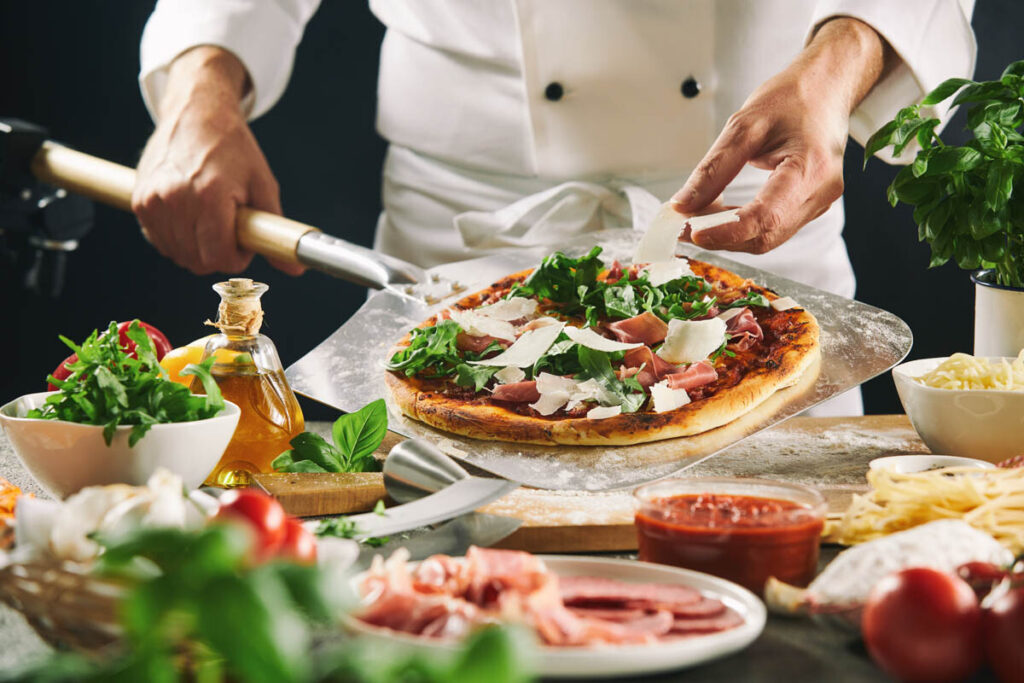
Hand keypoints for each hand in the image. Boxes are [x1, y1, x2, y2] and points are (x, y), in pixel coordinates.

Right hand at [132, 46, 302, 275]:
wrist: (195, 114)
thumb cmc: (233, 148)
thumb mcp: (263, 185)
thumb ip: (275, 230)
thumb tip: (296, 267)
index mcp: (209, 196)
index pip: (219, 257)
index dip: (237, 257)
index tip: (243, 241)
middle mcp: (175, 200)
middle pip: (198, 262)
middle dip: (219, 253)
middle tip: (229, 226)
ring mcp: (152, 201)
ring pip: (179, 255)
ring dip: (198, 248)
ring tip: (210, 217)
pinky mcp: (140, 202)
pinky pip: (161, 242)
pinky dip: (179, 239)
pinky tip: (191, 217)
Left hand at [670, 18, 888, 252]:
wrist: (825, 89)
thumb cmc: (793, 99)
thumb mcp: (744, 125)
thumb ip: (713, 168)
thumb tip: (684, 204)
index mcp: (811, 169)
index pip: (766, 217)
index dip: (727, 232)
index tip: (693, 234)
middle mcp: (820, 193)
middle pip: (765, 236)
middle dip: (721, 236)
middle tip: (681, 227)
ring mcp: (817, 203)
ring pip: (767, 237)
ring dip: (728, 233)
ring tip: (694, 217)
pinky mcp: (808, 207)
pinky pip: (771, 227)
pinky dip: (740, 226)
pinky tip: (717, 213)